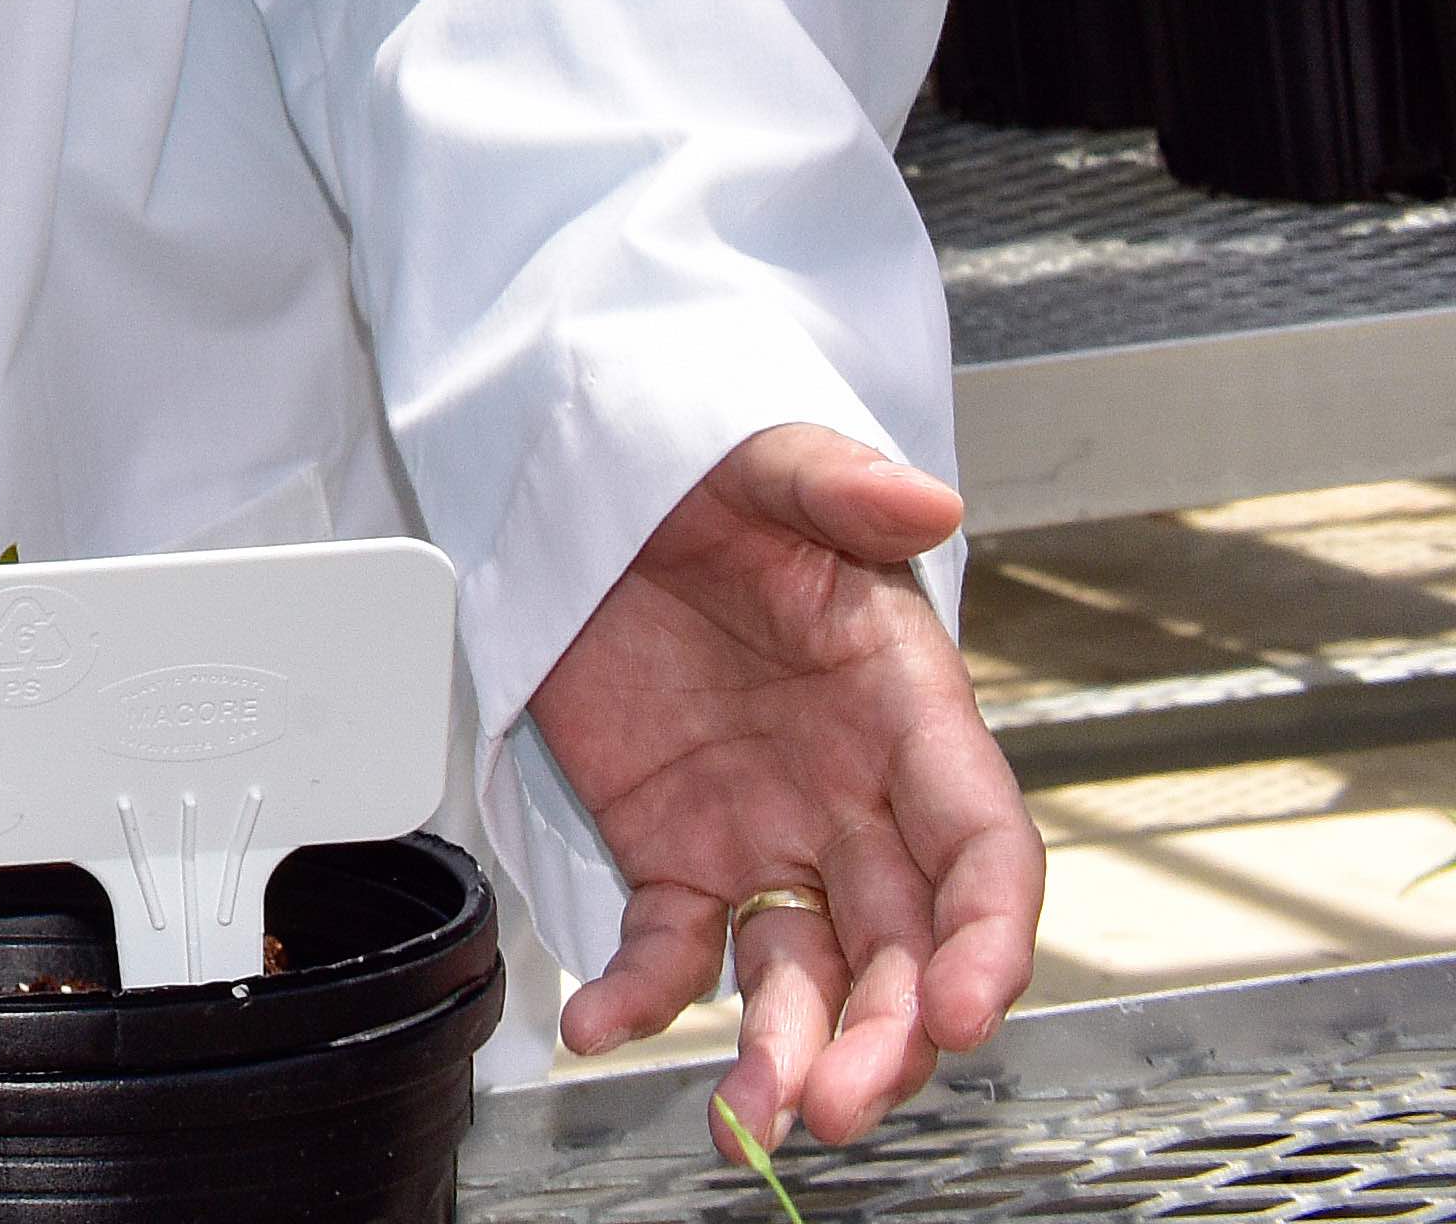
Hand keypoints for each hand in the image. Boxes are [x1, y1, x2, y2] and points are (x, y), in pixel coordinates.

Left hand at [530, 423, 1037, 1149]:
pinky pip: (668, 944)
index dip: (988, 939)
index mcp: (908, 715)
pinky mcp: (672, 851)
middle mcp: (852, 798)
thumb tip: (924, 498)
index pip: (982, 851)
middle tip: (840, 1102)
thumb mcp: (770, 466)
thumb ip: (842, 489)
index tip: (968, 1012)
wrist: (601, 490)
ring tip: (751, 1122)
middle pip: (902, 946)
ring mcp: (765, 834)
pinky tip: (600, 1029)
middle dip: (888, 1036)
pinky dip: (639, 995)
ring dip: (787, 1051)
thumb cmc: (712, 481)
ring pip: (803, 973)